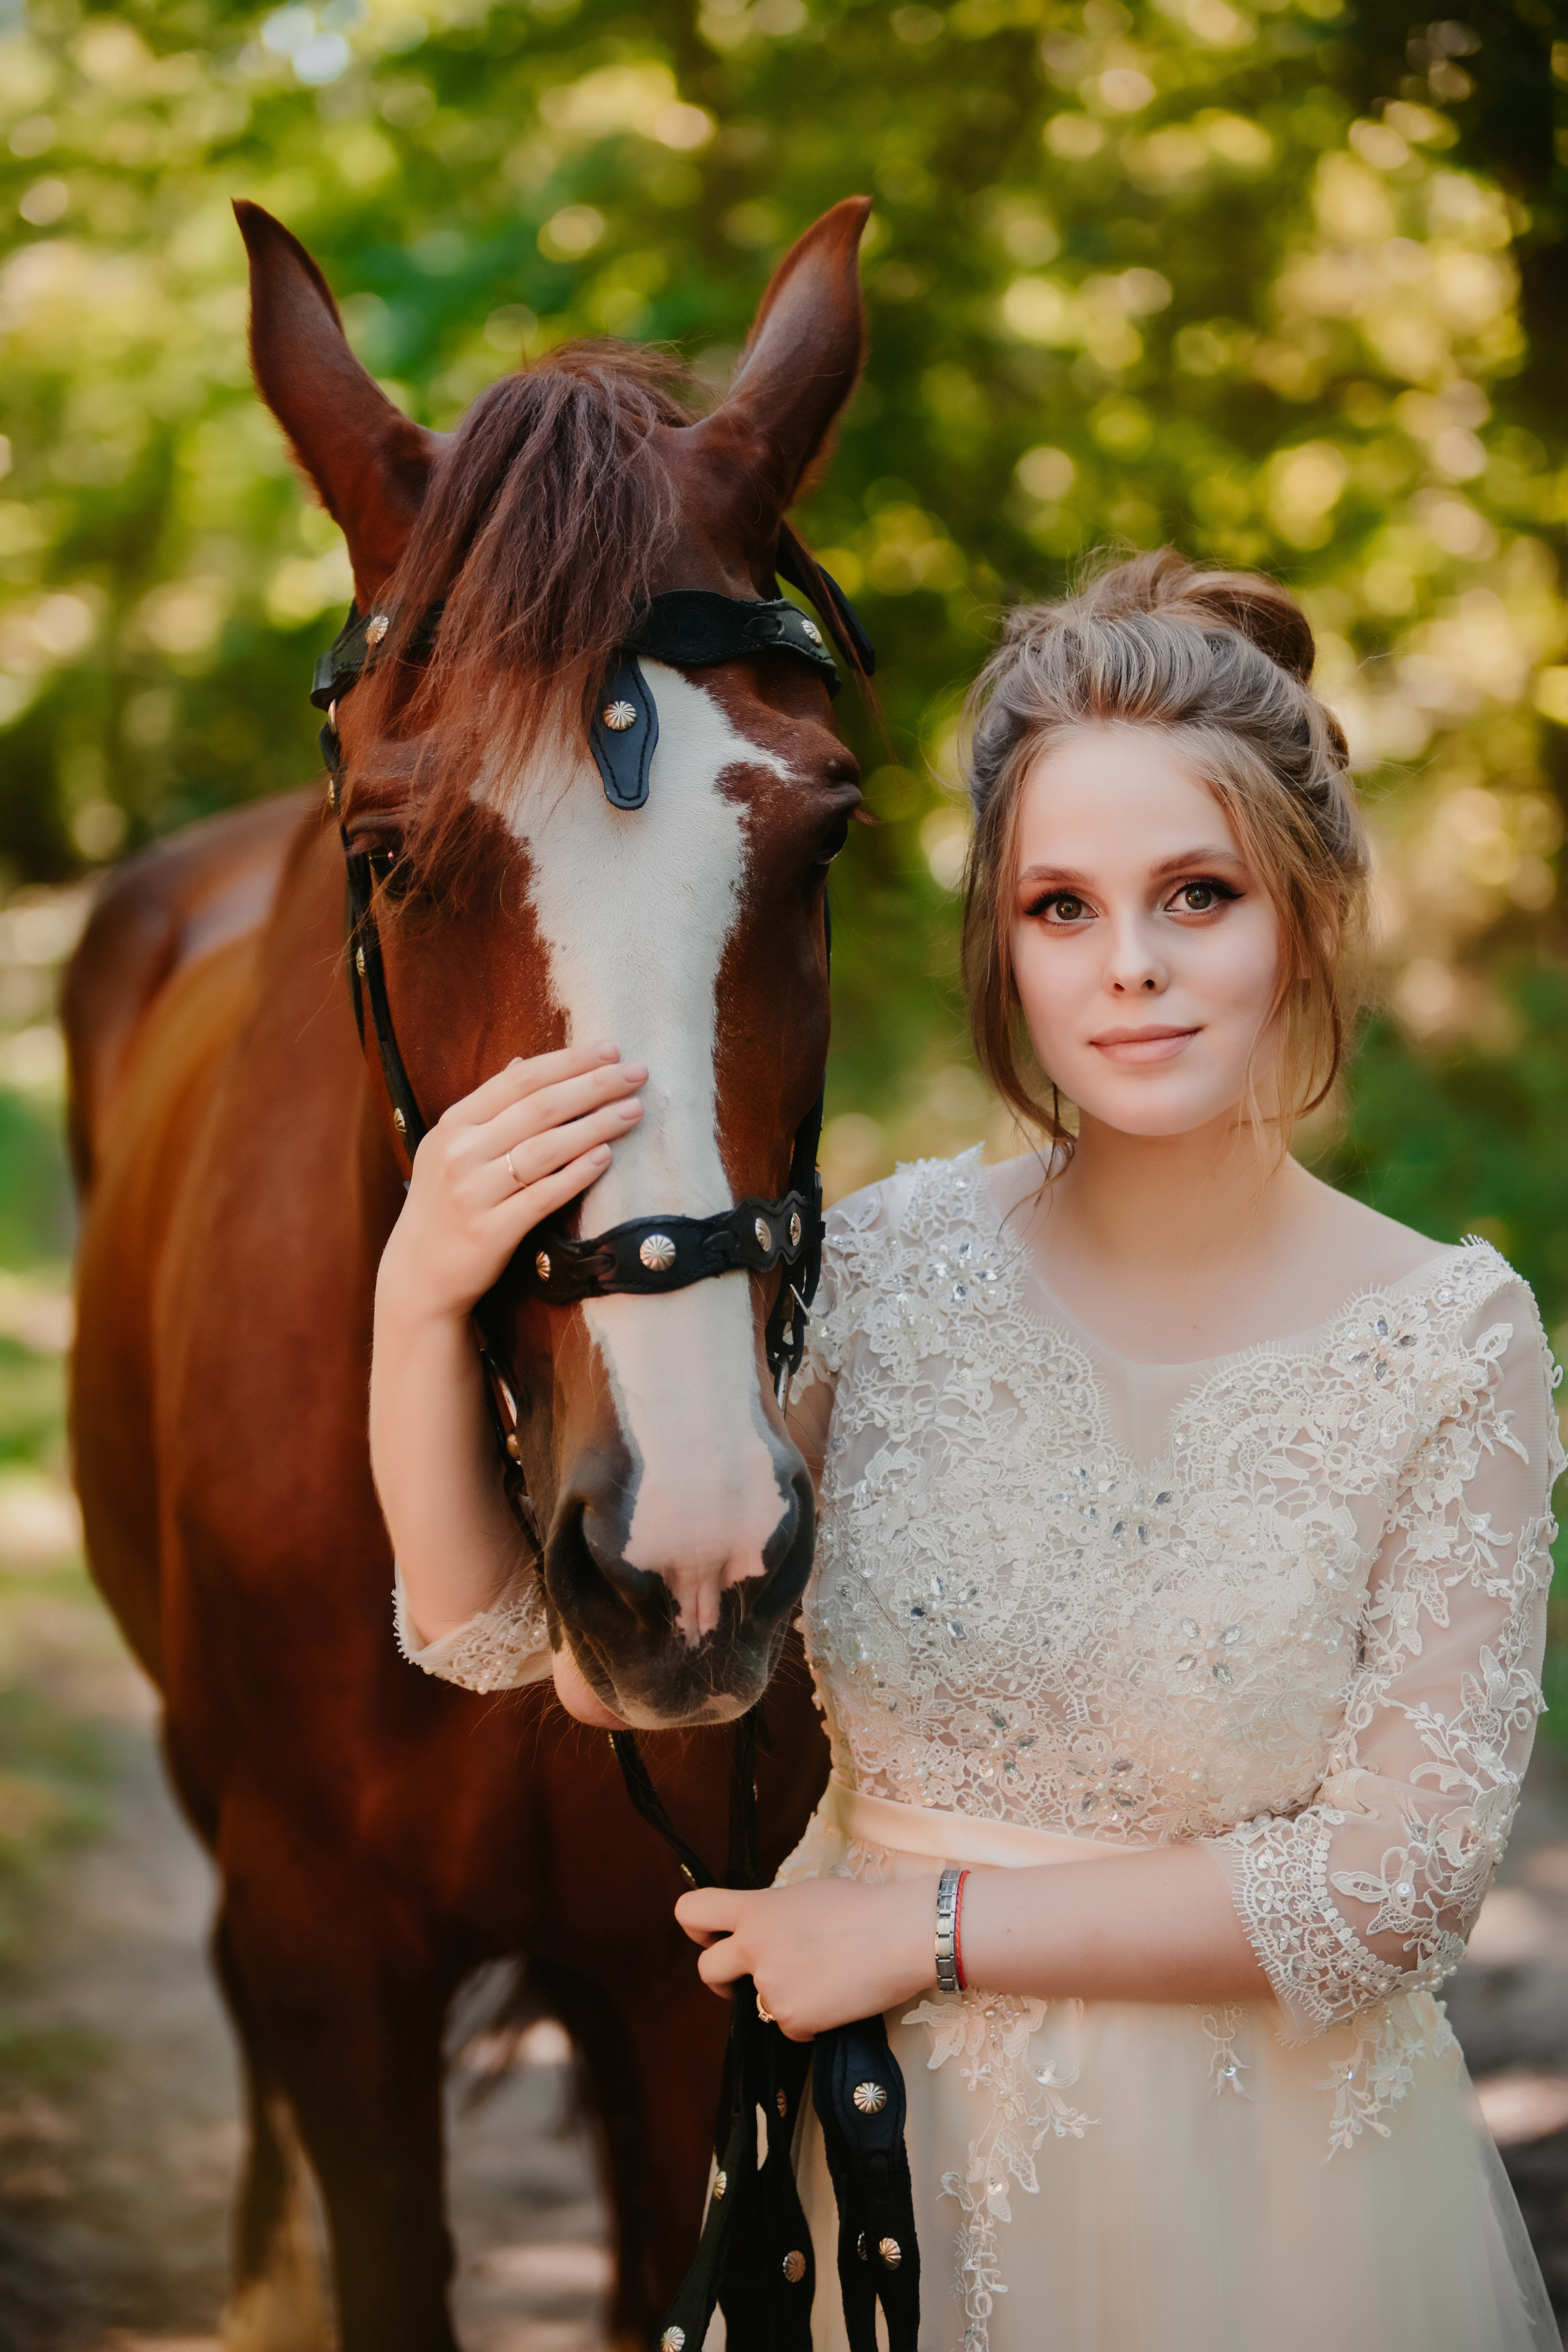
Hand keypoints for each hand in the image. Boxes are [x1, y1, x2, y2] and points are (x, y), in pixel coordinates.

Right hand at [377, 1040, 645, 1326]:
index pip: (519, 1081)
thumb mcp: (452, 1148)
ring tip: (633, 1110)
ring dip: (595, 1125)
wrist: (418, 1275)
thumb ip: (488, 1108)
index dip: (568, 1062)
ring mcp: (473, 1193)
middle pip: (538, 1108)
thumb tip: (522, 1062)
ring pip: (545, 1149)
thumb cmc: (445, 1205)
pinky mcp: (490, 1231)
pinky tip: (606, 1156)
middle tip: (636, 1073)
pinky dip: (577, 1174)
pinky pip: (543, 1196)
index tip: (610, 1050)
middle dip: (593, 1086)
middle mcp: (461, 1153)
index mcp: (453, 1125)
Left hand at [675, 1874, 934, 2040]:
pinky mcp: (793, 2019)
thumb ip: (773, 1914)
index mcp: (755, 1909)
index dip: (696, 1929)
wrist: (900, 1935)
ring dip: (783, 1999)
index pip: (691, 1912)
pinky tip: (836, 2000)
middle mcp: (753, 1947)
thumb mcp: (805, 1895)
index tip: (712, 1939)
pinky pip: (789, 2027)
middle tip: (748, 1983)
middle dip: (723, 1982)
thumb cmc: (863, 1907)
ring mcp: (770, 1986)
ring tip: (824, 1981)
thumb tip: (765, 1931)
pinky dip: (809, 2022)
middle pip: (707, 1970)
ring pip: (758, 2004)